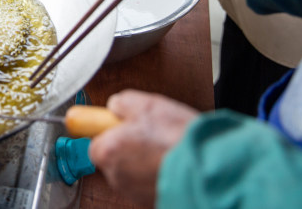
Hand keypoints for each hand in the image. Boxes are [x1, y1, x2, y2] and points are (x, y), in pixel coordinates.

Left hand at [89, 90, 197, 207]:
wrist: (207, 167)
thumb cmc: (176, 137)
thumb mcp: (146, 104)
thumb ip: (122, 103)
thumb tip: (116, 106)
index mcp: (108, 151)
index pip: (95, 144)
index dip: (108, 133)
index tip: (117, 127)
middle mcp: (117, 176)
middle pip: (114, 159)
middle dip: (129, 147)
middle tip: (149, 134)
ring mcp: (134, 192)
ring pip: (133, 172)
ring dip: (145, 161)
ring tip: (166, 148)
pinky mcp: (151, 202)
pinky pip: (149, 184)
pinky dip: (158, 174)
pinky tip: (172, 162)